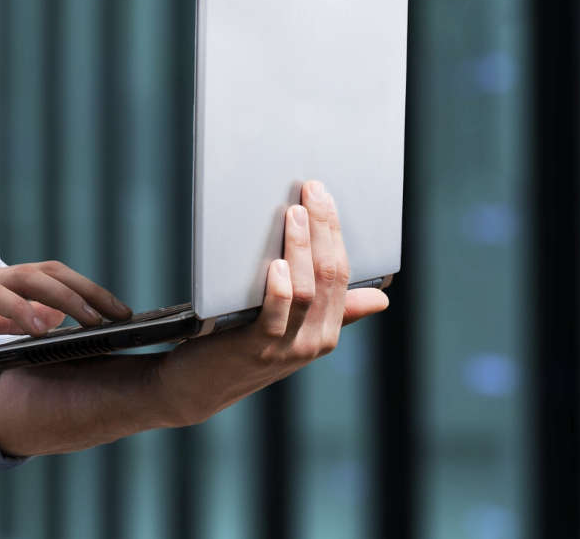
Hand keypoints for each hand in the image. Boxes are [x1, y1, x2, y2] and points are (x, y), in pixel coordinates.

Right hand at [0, 261, 132, 364]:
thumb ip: (6, 322)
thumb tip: (47, 323)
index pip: (50, 278)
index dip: (86, 291)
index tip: (115, 312)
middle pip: (52, 272)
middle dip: (92, 292)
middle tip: (124, 314)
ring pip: (34, 279)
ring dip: (70, 299)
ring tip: (98, 321)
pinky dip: (25, 311)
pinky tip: (46, 331)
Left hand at [150, 179, 389, 427]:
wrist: (199, 388)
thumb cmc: (244, 347)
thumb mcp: (294, 329)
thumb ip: (333, 311)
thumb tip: (380, 299)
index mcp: (327, 330)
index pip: (342, 275)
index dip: (335, 232)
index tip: (324, 195)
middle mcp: (313, 340)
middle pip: (327, 277)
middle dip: (323, 229)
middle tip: (312, 191)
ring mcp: (285, 347)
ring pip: (305, 291)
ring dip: (300, 249)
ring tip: (293, 214)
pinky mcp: (254, 347)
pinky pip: (274, 315)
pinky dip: (278, 287)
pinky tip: (275, 264)